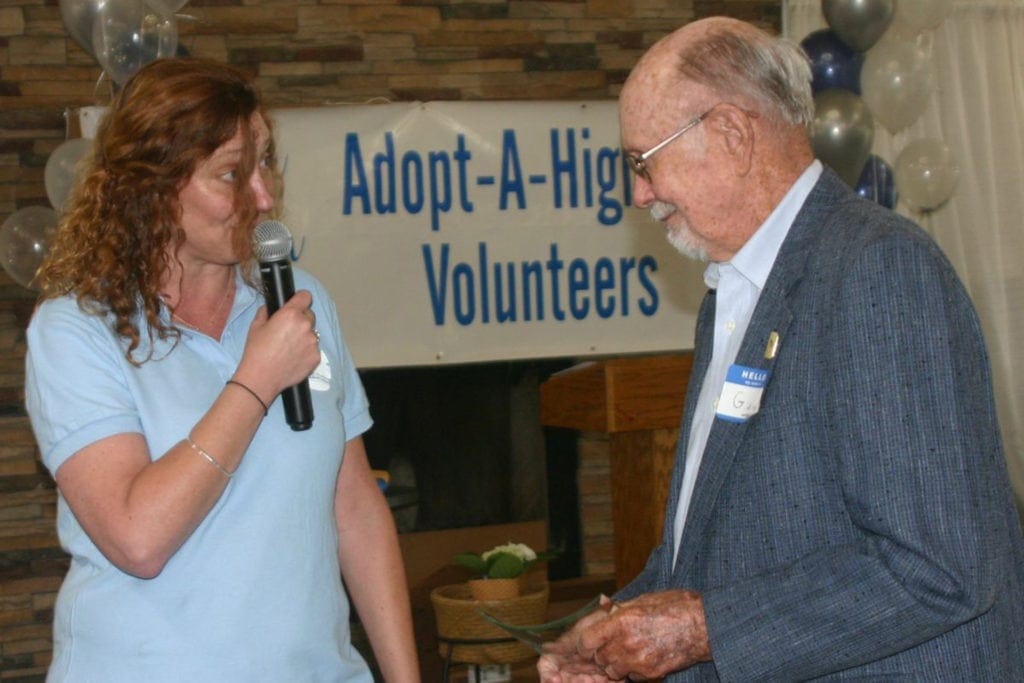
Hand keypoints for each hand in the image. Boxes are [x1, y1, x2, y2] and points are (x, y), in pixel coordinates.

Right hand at [236, 290, 319, 399]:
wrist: (261, 377)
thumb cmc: (257, 351)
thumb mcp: (256, 326)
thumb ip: (266, 312)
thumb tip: (271, 308)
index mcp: (290, 314)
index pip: (305, 296)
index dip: (301, 299)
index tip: (298, 304)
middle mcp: (305, 325)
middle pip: (309, 315)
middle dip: (301, 320)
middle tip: (288, 331)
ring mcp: (313, 342)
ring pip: (312, 333)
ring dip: (304, 336)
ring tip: (289, 348)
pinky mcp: (316, 357)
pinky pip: (314, 348)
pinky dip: (306, 351)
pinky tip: (293, 357)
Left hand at [539, 590, 710, 680]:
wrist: (705, 625)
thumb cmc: (675, 607)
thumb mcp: (641, 600)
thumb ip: (617, 610)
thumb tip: (600, 611)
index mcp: (621, 621)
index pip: (586, 641)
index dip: (582, 645)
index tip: (582, 645)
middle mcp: (625, 643)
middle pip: (598, 658)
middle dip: (600, 653)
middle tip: (611, 644)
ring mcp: (638, 661)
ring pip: (612, 670)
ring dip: (615, 663)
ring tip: (630, 650)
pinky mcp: (650, 674)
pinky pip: (630, 677)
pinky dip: (632, 670)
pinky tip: (644, 657)